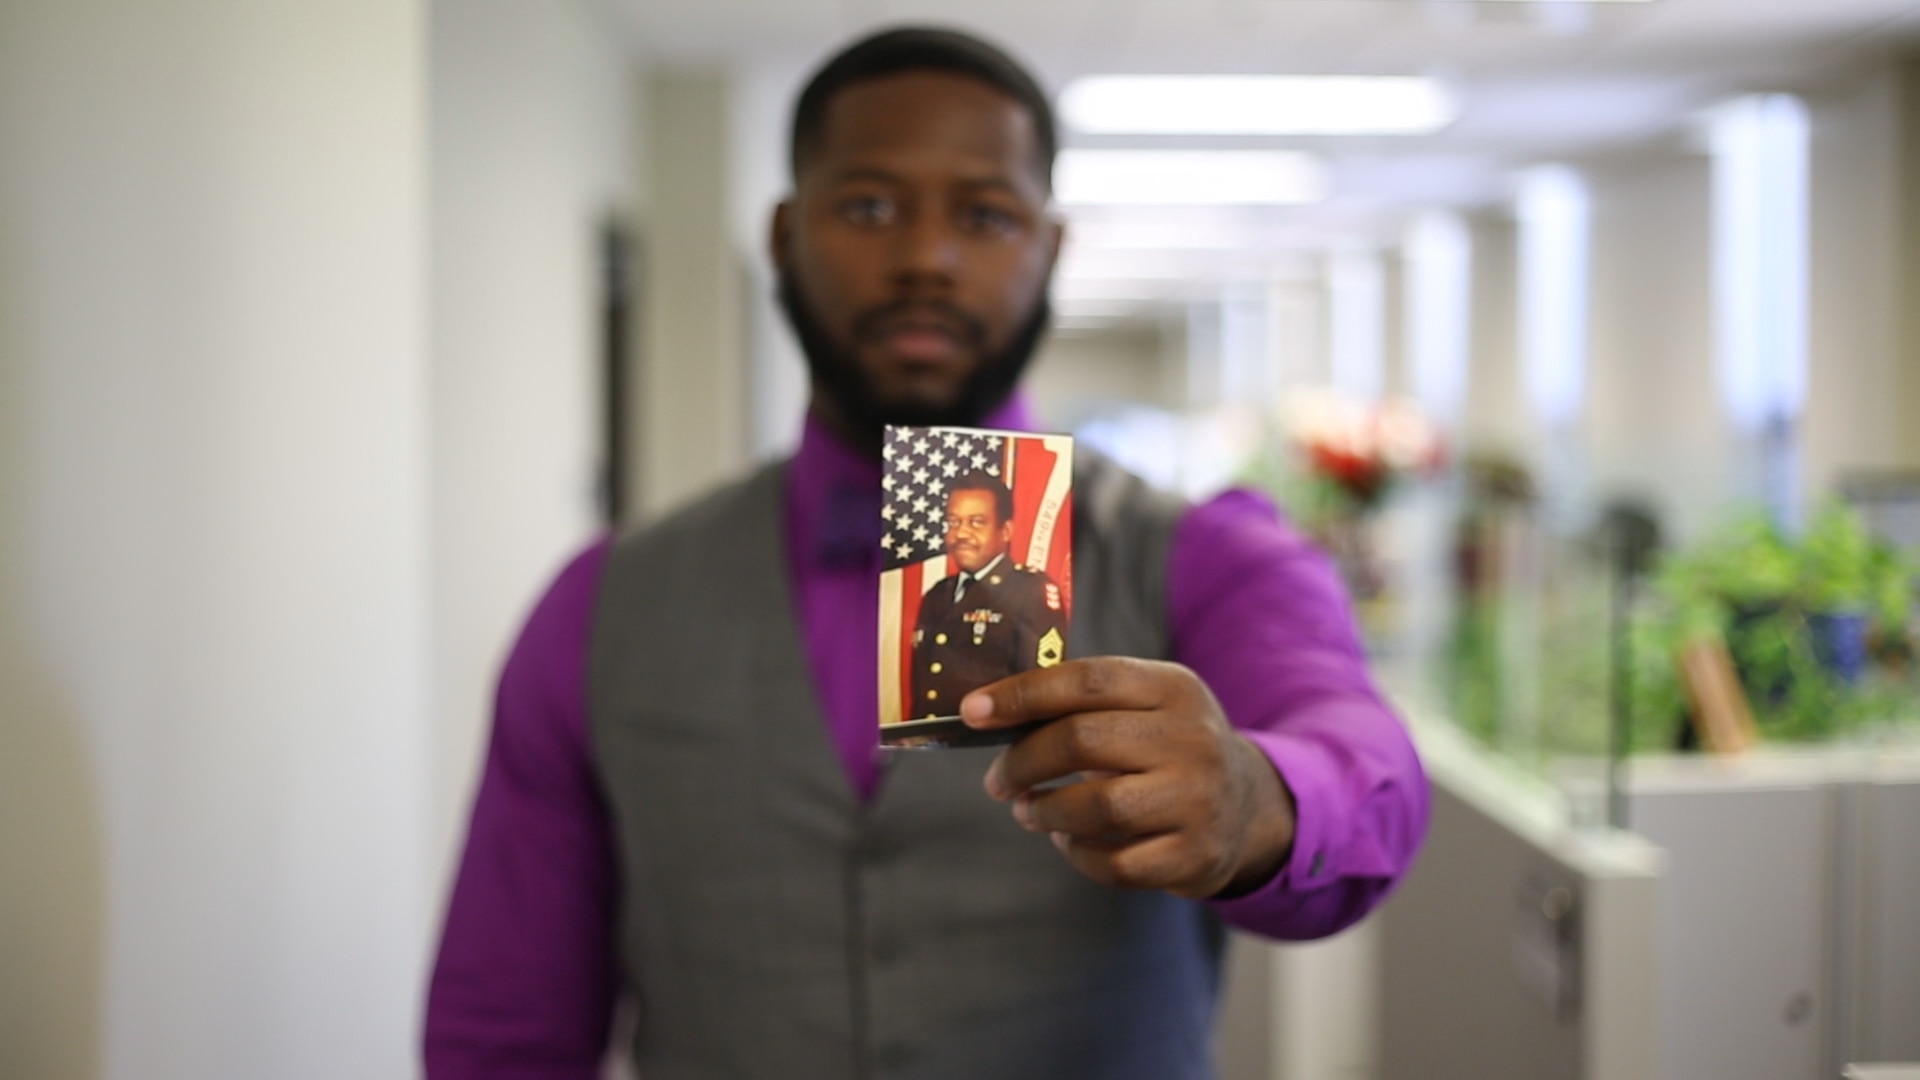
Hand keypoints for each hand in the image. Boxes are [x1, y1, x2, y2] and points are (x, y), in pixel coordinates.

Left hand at [960, 657, 1296, 899]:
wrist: (1246, 808)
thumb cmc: (1166, 747)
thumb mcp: (1147, 704)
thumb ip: (1083, 701)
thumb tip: (988, 710)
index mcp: (1175, 688)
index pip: (1087, 681)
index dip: (1021, 695)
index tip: (972, 712)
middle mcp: (1193, 740)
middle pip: (1082, 741)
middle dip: (1023, 761)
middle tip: (997, 779)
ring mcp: (1198, 801)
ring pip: (1096, 807)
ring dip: (1044, 810)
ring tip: (1026, 809)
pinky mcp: (1194, 856)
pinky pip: (1114, 862)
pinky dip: (1076, 853)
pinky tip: (1068, 840)